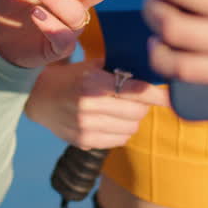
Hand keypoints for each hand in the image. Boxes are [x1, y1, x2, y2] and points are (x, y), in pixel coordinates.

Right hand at [25, 59, 165, 147]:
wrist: (38, 98)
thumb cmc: (71, 78)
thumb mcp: (91, 66)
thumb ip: (118, 69)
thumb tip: (151, 73)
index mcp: (91, 83)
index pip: (134, 91)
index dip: (155, 94)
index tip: (169, 96)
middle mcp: (88, 107)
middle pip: (137, 112)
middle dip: (143, 105)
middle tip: (139, 98)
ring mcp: (85, 128)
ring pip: (131, 128)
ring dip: (133, 119)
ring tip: (123, 109)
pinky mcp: (84, 142)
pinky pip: (119, 140)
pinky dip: (122, 131)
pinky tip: (112, 121)